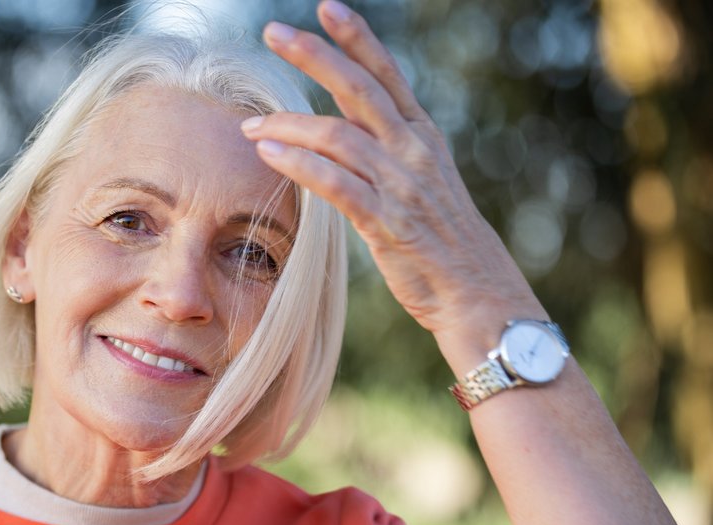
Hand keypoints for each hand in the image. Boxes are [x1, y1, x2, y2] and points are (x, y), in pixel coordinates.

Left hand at [241, 1, 546, 356]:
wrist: (477, 293)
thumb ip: (386, 150)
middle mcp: (414, 151)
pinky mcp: (387, 223)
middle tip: (274, 31)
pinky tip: (268, 153)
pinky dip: (299, 165)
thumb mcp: (422, 182)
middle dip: (315, 55)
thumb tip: (342, 125)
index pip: (386, 74)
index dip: (357, 37)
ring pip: (338, 136)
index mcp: (423, 135)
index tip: (326, 6)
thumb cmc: (441, 239)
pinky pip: (337, 184)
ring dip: (288, 124)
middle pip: (359, 89)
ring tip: (250, 125)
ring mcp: (402, 185)